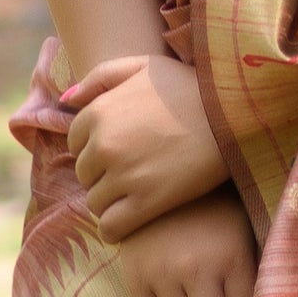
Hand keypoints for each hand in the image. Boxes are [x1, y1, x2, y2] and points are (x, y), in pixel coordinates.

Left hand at [65, 52, 229, 242]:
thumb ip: (100, 78)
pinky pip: (112, 227)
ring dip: (109, 205)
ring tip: (131, 202)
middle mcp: (104, 145)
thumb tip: (66, 100)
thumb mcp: (143, 65)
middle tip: (129, 179)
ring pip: (95, 203)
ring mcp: (125, 176)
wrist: (231, 114)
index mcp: (98, 112)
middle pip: (84, 174)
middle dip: (101, 177)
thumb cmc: (190, 86)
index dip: (95, 150)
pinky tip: (125, 229)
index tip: (117, 155)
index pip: (75, 143)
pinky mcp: (148, 203)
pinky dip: (113, 231)